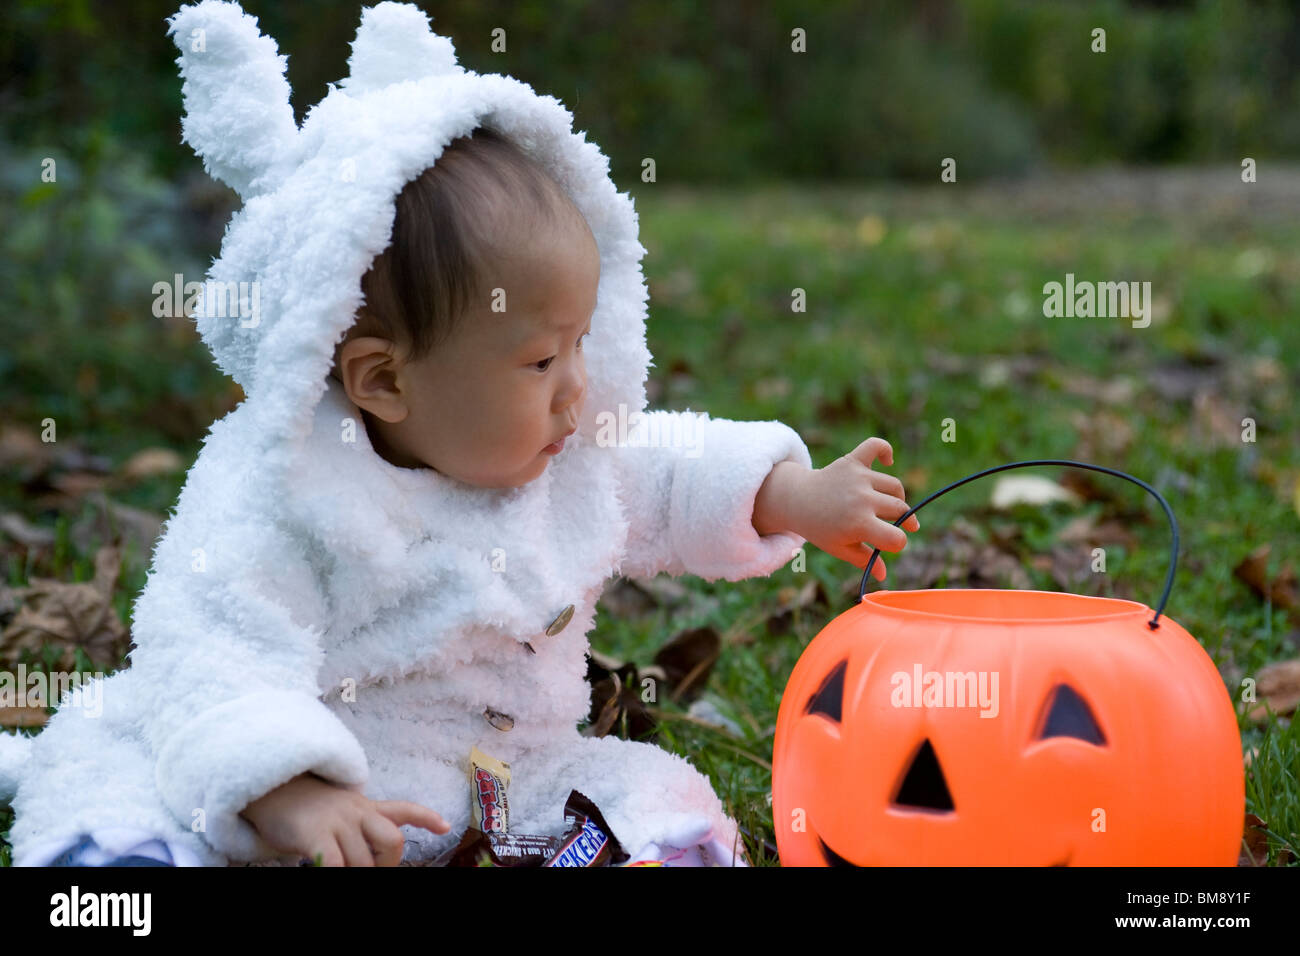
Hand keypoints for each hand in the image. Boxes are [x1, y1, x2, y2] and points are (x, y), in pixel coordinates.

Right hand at [239, 771, 450, 866]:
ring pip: (363, 861)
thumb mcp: (340, 810)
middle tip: (370, 871)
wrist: (269, 791)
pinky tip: (323, 870)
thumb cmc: (304, 808)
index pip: (402, 808)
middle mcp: (357, 811)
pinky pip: (333, 864)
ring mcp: (337, 822)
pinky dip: (335, 873)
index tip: (445, 826)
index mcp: (365, 806)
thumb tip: (373, 854)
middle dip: (386, 865)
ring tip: (338, 868)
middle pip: (391, 841)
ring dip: (355, 872)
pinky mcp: (314, 834)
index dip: (426, 817)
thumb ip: (361, 825)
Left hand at [783, 437, 919, 580]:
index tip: (892, 543)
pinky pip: (875, 446)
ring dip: (897, 497)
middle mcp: (861, 499)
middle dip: (904, 521)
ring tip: (890, 505)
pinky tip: (887, 460)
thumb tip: (883, 576)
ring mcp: (858, 478)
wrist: (797, 501)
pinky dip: (884, 449)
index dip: (898, 543)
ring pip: (894, 486)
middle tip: (901, 525)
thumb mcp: (839, 548)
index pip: (896, 538)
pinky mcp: (852, 461)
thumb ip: (864, 559)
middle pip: (900, 510)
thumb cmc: (820, 528)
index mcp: (859, 524)